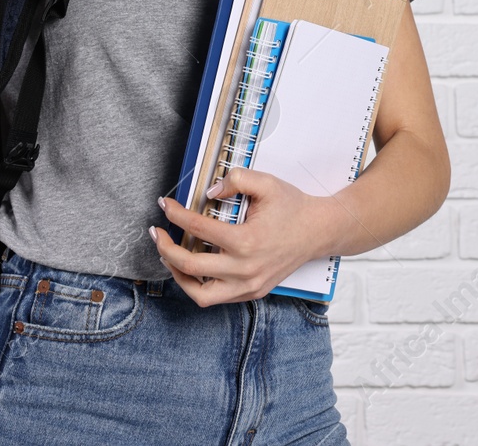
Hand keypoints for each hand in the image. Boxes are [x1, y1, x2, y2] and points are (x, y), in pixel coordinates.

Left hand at [151, 168, 336, 306]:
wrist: (319, 231)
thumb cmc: (294, 208)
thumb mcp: (267, 183)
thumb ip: (237, 179)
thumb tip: (210, 191)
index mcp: (246, 241)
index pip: (197, 229)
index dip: (176, 214)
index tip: (165, 205)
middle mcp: (245, 268)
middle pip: (189, 267)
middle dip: (166, 248)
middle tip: (158, 233)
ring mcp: (249, 285)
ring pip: (199, 294)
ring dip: (178, 276)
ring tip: (169, 257)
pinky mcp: (252, 292)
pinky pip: (216, 298)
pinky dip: (198, 285)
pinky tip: (192, 269)